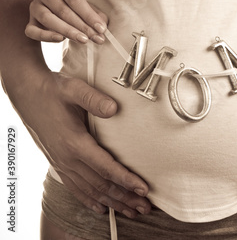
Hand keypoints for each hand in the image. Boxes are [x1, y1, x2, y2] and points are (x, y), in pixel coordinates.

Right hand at [5, 70, 150, 217]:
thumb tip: (114, 108)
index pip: (105, 167)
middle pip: (101, 185)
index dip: (126, 180)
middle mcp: (67, 158)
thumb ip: (94, 99)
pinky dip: (89, 200)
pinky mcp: (58, 163)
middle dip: (125, 198)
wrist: (27, 93)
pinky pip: (75, 188)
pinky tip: (101, 208)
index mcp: (74, 143)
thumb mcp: (74, 89)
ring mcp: (61, 163)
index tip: (143, 188)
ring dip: (112, 203)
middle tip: (145, 207)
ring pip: (90, 190)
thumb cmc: (54, 90)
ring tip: (131, 211)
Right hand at [25, 0, 107, 43]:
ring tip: (84, 40)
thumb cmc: (77, 6)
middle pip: (62, 10)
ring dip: (68, 31)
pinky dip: (45, 36)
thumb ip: (95, 14)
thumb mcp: (88, 5)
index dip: (89, 15)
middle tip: (96, 38)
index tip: (101, 29)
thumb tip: (102, 28)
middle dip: (82, 26)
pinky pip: (32, 31)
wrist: (59, 6)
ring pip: (48, 19)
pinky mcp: (29, 21)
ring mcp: (34, 5)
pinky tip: (60, 39)